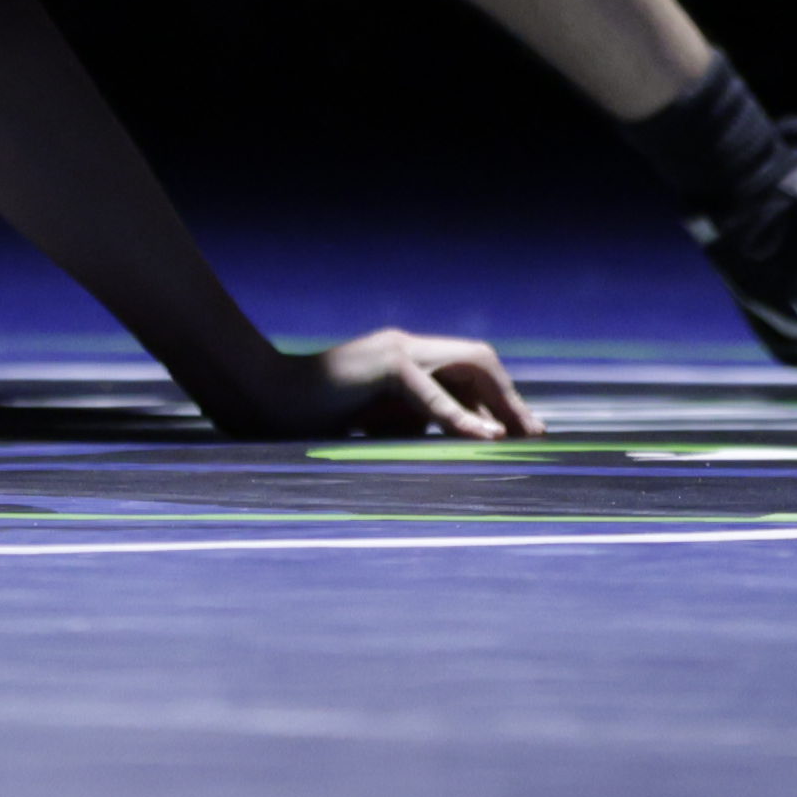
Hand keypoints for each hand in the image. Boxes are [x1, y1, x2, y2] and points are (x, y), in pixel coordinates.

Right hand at [236, 329, 537, 442]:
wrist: (261, 398)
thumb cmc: (309, 418)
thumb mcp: (372, 424)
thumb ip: (408, 427)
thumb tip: (452, 450)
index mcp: (406, 361)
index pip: (469, 372)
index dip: (500, 400)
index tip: (524, 434)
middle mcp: (407, 347)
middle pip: (479, 362)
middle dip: (511, 400)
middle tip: (536, 437)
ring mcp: (396, 350)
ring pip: (469, 367)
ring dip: (500, 403)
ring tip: (520, 437)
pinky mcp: (383, 366)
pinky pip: (432, 393)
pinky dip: (461, 418)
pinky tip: (486, 437)